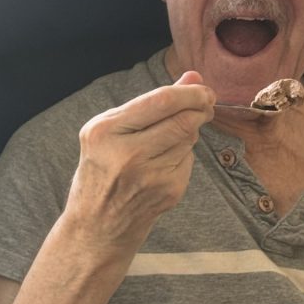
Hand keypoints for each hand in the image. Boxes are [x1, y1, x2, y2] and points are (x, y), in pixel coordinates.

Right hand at [64, 70, 214, 252]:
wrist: (96, 226)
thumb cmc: (103, 168)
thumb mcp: (111, 129)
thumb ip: (151, 101)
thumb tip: (194, 77)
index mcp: (105, 131)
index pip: (161, 101)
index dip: (190, 92)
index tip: (204, 89)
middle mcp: (126, 154)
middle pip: (183, 120)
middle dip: (201, 108)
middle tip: (207, 103)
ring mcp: (149, 176)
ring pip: (189, 139)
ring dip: (190, 131)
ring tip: (170, 137)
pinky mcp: (168, 192)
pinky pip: (188, 160)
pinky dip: (183, 155)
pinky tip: (163, 164)